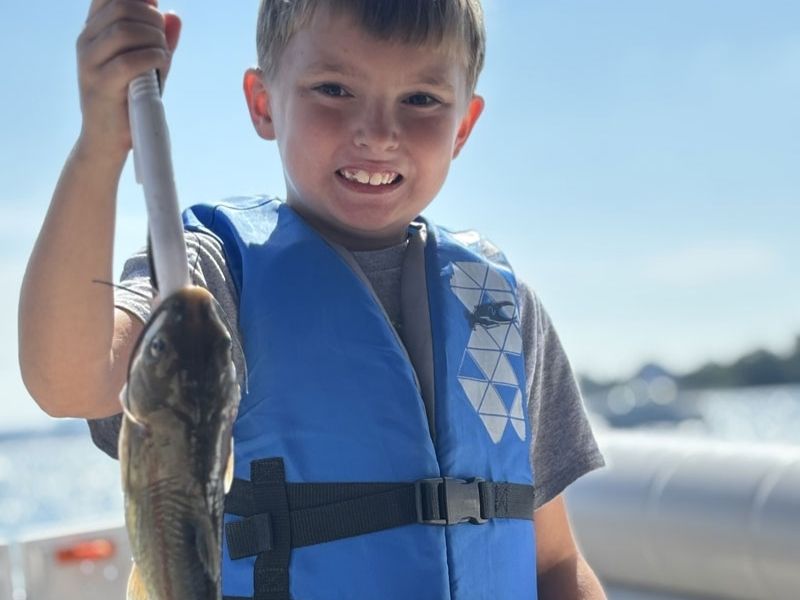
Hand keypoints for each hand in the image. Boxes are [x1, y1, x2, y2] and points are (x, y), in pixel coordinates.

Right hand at [76, 0, 180, 157]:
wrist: (107, 140)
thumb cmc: (128, 101)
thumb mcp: (146, 65)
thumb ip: (158, 40)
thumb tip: (173, 15)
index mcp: (92, 32)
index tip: (156, 9)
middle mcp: (86, 42)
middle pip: (122, 8)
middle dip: (152, 19)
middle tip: (163, 41)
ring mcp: (90, 62)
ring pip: (126, 31)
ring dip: (155, 40)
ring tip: (163, 57)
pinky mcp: (101, 84)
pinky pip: (131, 60)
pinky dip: (154, 58)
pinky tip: (161, 66)